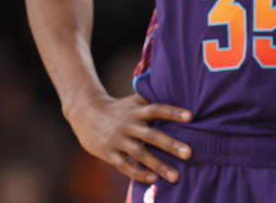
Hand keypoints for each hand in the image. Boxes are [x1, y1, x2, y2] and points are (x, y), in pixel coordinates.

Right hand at [66, 93, 192, 183]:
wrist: (85, 113)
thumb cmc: (118, 108)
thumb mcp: (133, 101)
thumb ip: (152, 101)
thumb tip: (178, 95)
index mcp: (137, 111)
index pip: (157, 109)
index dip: (173, 112)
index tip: (191, 116)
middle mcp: (128, 124)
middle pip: (151, 135)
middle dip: (170, 145)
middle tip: (189, 153)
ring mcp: (118, 140)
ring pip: (140, 154)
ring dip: (158, 165)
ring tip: (176, 176)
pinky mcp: (109, 153)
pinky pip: (125, 165)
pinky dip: (138, 173)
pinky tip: (153, 179)